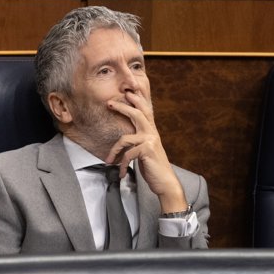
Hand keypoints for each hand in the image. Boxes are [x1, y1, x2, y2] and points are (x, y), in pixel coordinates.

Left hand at [105, 91, 187, 212]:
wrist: (165, 182)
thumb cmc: (153, 167)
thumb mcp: (145, 150)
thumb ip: (138, 140)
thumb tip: (125, 137)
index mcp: (151, 131)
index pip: (144, 110)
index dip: (137, 99)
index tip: (127, 91)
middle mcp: (152, 132)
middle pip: (136, 113)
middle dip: (121, 106)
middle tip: (108, 102)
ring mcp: (150, 140)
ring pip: (125, 138)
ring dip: (113, 152)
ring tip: (108, 161)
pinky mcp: (147, 150)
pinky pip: (127, 154)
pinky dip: (122, 165)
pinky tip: (121, 173)